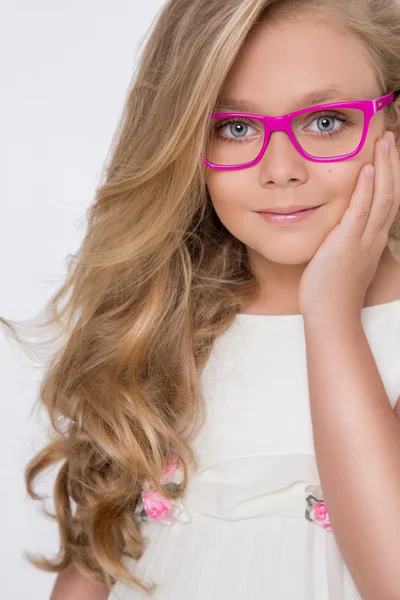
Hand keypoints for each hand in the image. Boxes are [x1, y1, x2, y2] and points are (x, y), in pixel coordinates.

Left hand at [298, 130, 399, 320]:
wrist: (331, 315)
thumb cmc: (331, 292)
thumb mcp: (342, 260)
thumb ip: (343, 241)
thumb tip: (337, 230)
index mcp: (372, 239)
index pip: (387, 200)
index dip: (390, 175)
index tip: (389, 153)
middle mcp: (374, 237)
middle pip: (392, 193)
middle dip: (393, 163)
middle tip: (391, 136)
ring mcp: (363, 240)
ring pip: (383, 197)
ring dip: (385, 168)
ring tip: (384, 141)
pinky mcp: (347, 244)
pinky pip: (360, 212)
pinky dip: (366, 190)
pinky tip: (368, 169)